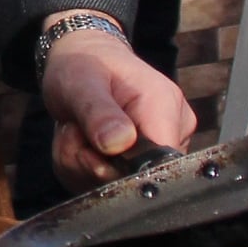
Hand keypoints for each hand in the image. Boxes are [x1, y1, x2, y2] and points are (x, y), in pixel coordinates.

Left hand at [41, 29, 191, 184]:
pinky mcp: (143, 163)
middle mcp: (174, 130)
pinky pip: (109, 185)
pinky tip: (81, 145)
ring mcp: (160, 150)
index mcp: (164, 106)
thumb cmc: (84, 66)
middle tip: (73, 133)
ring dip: (83, 166)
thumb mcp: (82, 83)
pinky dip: (85, 169)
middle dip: (92, 164)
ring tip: (77, 133)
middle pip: (134, 178)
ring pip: (117, 185)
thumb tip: (119, 144)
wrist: (82, 61)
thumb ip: (99, 113)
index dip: (119, 170)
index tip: (89, 150)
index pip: (158, 162)